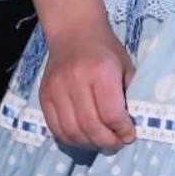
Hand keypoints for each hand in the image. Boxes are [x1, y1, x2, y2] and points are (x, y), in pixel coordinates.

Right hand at [39, 21, 135, 151]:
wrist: (74, 31)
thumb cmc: (105, 49)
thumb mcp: (125, 67)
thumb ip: (129, 96)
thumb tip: (130, 127)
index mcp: (100, 71)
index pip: (111, 114)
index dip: (122, 130)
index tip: (129, 135)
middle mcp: (75, 80)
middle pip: (90, 126)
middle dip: (107, 141)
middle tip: (116, 143)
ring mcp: (56, 89)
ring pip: (71, 131)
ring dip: (89, 144)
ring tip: (100, 141)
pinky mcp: (44, 96)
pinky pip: (55, 128)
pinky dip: (70, 139)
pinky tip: (83, 137)